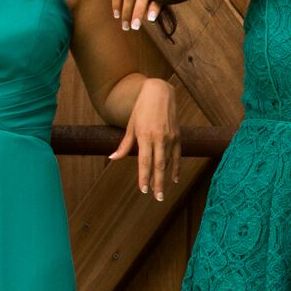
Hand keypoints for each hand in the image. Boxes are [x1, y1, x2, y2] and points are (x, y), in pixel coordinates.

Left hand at [113, 77, 178, 199]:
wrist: (159, 92)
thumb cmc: (141, 109)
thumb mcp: (130, 126)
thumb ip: (124, 145)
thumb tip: (113, 158)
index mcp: (145, 135)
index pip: (145, 161)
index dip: (144, 176)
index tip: (144, 190)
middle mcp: (159, 137)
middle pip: (159, 165)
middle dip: (158, 182)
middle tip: (157, 198)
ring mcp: (170, 137)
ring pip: (168, 162)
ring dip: (164, 177)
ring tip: (161, 192)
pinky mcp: (178, 136)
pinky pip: (178, 155)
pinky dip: (176, 167)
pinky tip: (174, 179)